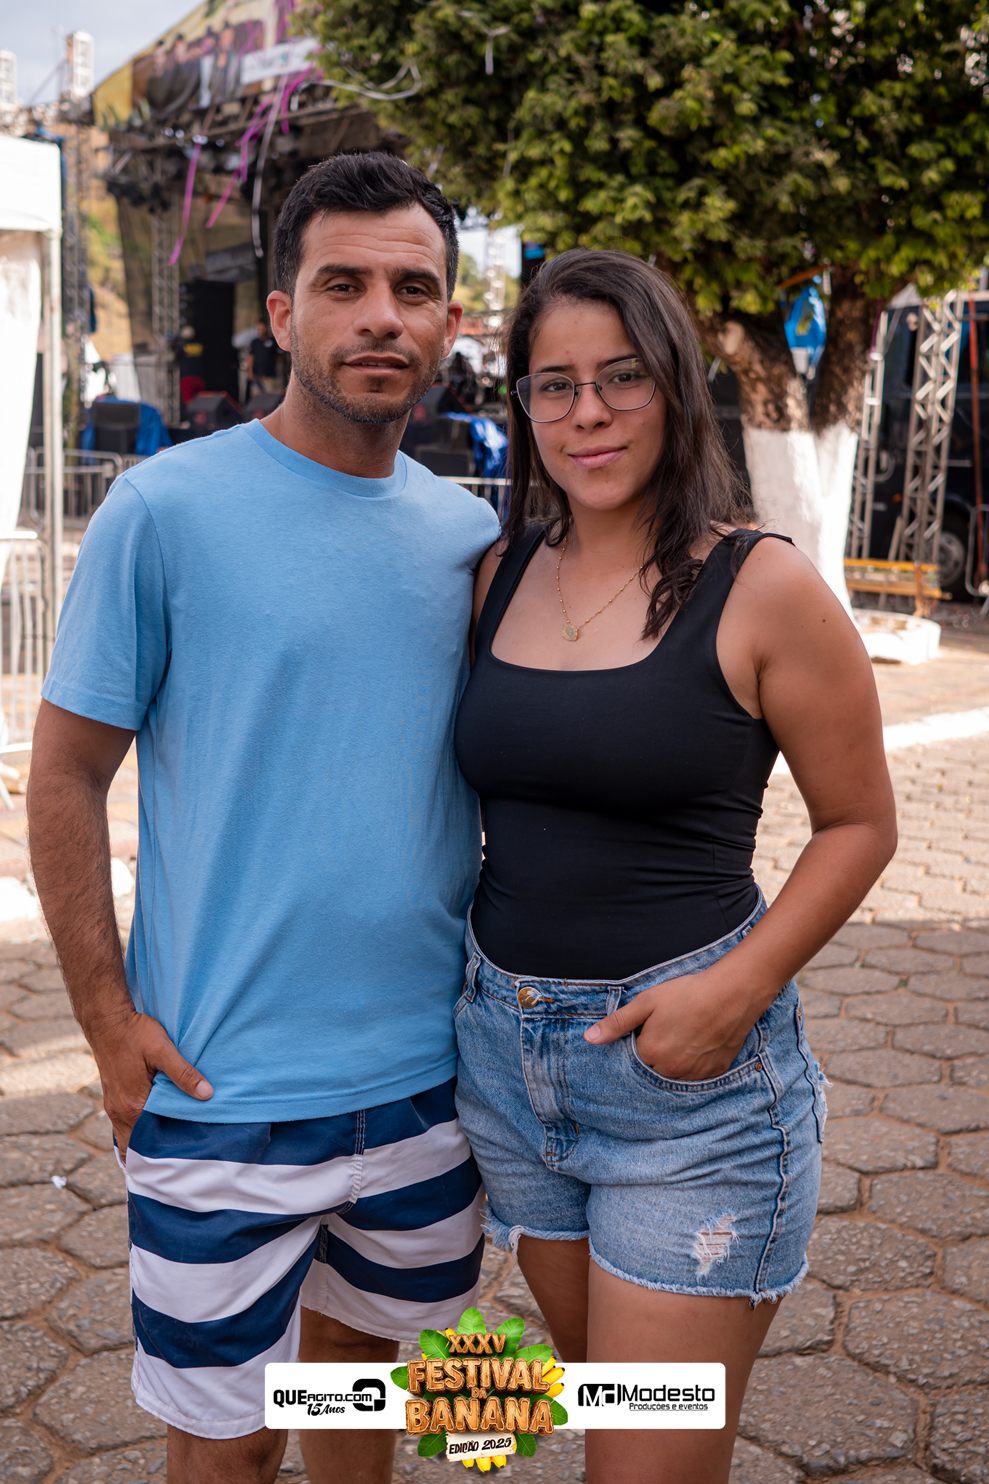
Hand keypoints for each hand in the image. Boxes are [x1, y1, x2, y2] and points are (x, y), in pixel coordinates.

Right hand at [89, 1009, 212, 1161]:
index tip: (179, 1165)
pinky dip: (138, 1130)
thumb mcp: (163, 1050)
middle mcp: (119, 1111)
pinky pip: (126, 1123)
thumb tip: (207, 1094)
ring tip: (169, 1149)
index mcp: (132, 1105)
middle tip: (177, 1164)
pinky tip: (156, 1125)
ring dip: (145, 1143)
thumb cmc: (135, 1033)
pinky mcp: (113, 1097)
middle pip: (135, 1146)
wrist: (106, 1020)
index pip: (144, 1145)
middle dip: (152, 1156)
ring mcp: (114, 1105)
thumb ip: (184, 1073)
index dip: (160, 1157)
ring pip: (129, 1135)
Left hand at [584, 969, 754, 1081]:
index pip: (633, 1058)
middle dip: (656, 1053)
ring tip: (686, 1034)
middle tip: (670, 1029)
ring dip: (675, 1060)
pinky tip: (700, 1042)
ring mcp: (694, 1075)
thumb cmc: (686, 994)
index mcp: (650, 1054)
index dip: (640, 1041)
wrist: (731, 994)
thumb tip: (589, 1039)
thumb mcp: (646, 1002)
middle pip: (653, 1068)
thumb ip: (617, 1023)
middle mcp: (670, 1072)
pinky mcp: (714, 1074)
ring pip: (675, 1074)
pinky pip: (697, 1076)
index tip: (650, 1027)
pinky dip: (695, 1063)